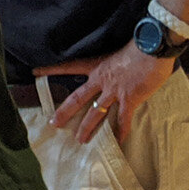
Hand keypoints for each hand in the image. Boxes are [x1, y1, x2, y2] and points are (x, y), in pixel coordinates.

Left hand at [37, 43, 174, 144]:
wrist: (153, 47)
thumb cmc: (138, 46)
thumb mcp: (117, 52)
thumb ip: (112, 64)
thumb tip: (116, 70)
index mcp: (96, 66)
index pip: (69, 66)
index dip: (51, 70)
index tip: (35, 73)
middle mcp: (101, 80)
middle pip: (77, 98)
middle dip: (65, 112)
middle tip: (53, 123)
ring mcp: (114, 91)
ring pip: (96, 113)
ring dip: (87, 127)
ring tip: (80, 140)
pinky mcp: (130, 99)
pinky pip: (123, 119)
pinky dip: (121, 132)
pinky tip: (118, 143)